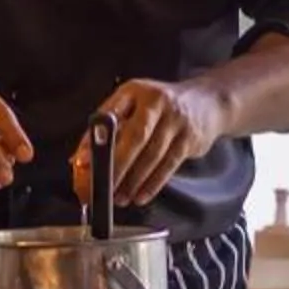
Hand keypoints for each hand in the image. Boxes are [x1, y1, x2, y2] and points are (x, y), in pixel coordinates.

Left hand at [77, 78, 226, 210]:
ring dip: (134, 180)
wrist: (207, 102)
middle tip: (103, 187)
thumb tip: (80, 159)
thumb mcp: (133, 104)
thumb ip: (106, 128)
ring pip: (153, 155)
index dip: (96, 139)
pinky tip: (140, 196)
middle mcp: (157, 102)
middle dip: (117, 166)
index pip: (111, 114)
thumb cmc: (160, 107)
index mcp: (135, 91)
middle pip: (136, 137)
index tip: (84, 161)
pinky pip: (169, 165)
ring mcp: (176, 120)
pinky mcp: (190, 139)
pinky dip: (153, 184)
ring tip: (119, 197)